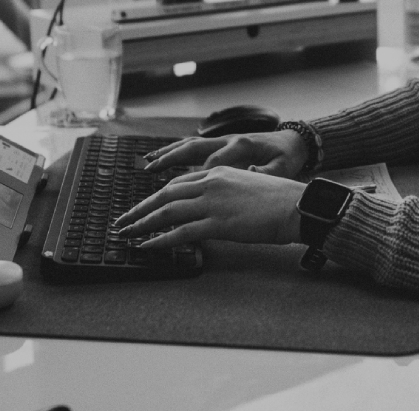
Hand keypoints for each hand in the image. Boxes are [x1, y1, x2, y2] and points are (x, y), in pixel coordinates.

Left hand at [114, 166, 305, 249]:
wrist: (295, 206)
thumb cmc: (278, 200)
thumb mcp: (246, 186)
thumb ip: (225, 193)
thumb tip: (210, 207)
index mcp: (217, 173)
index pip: (177, 184)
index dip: (155, 197)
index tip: (142, 207)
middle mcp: (210, 183)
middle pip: (165, 195)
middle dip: (140, 209)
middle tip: (122, 222)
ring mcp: (213, 203)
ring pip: (167, 212)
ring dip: (143, 224)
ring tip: (127, 234)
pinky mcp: (218, 223)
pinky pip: (182, 232)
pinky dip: (161, 239)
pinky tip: (148, 246)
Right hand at [143, 129, 307, 177]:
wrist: (292, 142)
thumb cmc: (286, 158)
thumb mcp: (282, 168)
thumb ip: (266, 173)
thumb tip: (250, 173)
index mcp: (242, 145)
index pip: (216, 159)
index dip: (201, 174)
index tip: (188, 188)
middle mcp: (227, 140)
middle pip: (194, 147)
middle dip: (171, 158)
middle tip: (150, 168)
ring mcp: (221, 141)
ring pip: (189, 146)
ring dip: (168, 154)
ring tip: (148, 162)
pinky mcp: (219, 146)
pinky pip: (193, 149)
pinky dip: (175, 153)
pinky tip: (161, 161)